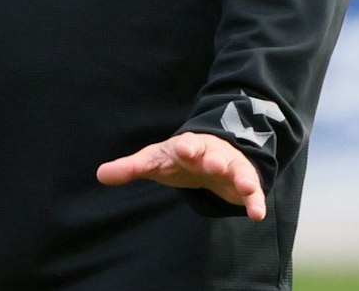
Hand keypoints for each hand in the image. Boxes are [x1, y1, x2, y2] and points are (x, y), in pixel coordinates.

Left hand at [96, 132, 266, 220]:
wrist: (209, 155)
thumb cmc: (177, 159)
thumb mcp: (154, 161)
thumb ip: (130, 168)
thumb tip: (100, 175)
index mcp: (186, 146)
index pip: (185, 144)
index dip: (184, 146)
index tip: (184, 149)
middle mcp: (211, 153)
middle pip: (214, 154)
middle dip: (214, 158)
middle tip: (214, 164)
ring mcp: (230, 166)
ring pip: (238, 170)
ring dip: (242, 177)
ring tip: (247, 187)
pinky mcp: (243, 182)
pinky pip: (252, 191)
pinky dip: (255, 201)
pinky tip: (257, 215)